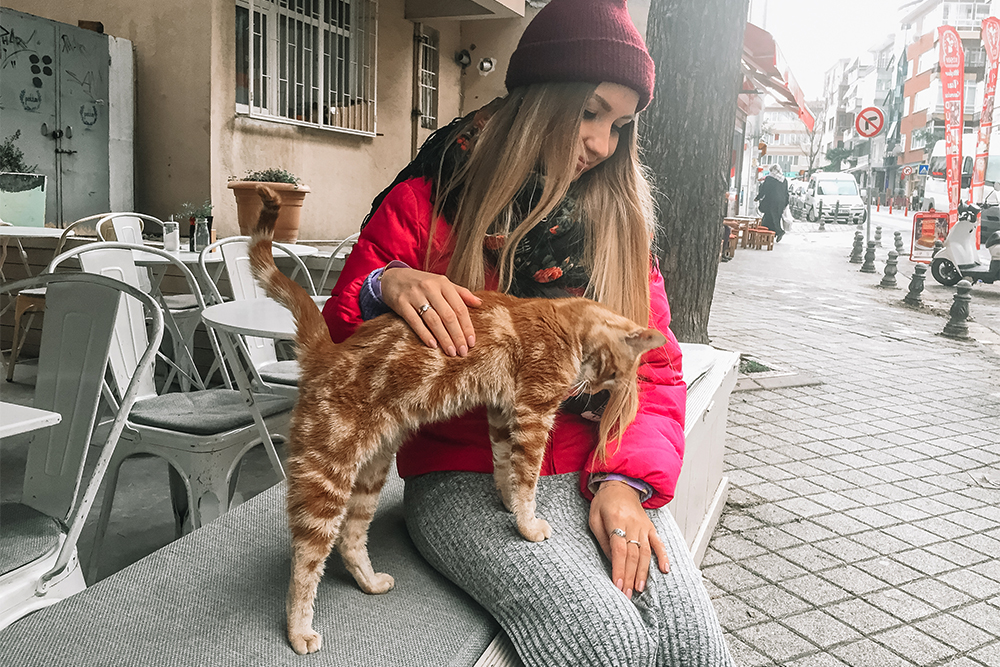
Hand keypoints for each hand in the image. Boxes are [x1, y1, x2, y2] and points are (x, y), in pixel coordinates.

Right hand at [380, 267, 480, 355]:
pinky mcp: (401, 303)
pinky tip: (433, 345)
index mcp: (443, 283)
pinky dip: (425, 334)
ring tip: (451, 352)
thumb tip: (479, 303)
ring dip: (444, 338)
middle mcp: (430, 287)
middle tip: (463, 352)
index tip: (472, 342)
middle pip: (448, 316)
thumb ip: (460, 292)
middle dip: (457, 336)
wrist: (393, 277)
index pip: (459, 308)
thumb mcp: (441, 283)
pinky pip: (415, 321)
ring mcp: (415, 295)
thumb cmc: (421, 283)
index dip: (467, 326)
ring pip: (433, 320)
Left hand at [589, 481, 668, 598]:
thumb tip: (612, 561)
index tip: (617, 585)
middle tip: (626, 595)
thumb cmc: (604, 502)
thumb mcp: (594, 518)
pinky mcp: (650, 527)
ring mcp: (644, 526)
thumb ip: (603, 540)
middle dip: (629, 576)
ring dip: (643, 572)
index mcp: (616, 520)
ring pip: (645, 552)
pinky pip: (659, 543)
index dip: (619, 569)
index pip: (619, 550)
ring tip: (639, 589)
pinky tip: (665, 570)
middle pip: (632, 554)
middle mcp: (633, 524)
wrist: (620, 485)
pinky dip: (663, 556)